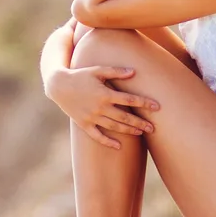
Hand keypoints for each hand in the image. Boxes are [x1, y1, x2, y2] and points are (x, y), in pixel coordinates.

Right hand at [45, 66, 159, 148]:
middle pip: (124, 117)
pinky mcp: (84, 124)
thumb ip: (115, 71)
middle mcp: (99, 107)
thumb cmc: (80, 75)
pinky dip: (107, 142)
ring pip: (113, 127)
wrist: (58, 86)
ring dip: (128, 131)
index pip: (128, 100)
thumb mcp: (97, 70)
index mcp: (104, 94)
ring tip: (141, 133)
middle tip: (153, 128)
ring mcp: (91, 117)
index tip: (157, 107)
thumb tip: (133, 72)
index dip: (143, 103)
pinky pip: (97, 136)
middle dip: (139, 123)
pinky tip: (119, 146)